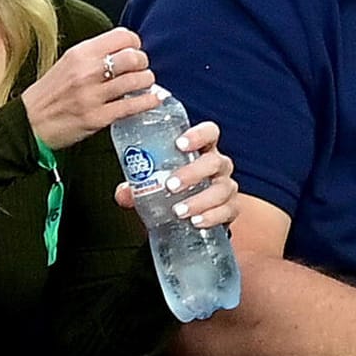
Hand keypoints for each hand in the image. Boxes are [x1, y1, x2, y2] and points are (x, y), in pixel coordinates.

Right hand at [21, 28, 157, 149]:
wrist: (29, 122)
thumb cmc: (48, 95)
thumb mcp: (67, 64)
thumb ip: (93, 56)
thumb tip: (122, 53)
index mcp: (80, 53)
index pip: (121, 36)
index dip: (134, 43)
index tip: (135, 50)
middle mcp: (87, 71)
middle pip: (133, 57)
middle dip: (143, 62)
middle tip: (142, 69)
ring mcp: (92, 95)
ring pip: (136, 81)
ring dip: (147, 81)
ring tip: (146, 84)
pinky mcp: (97, 117)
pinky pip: (131, 106)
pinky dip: (147, 102)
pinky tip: (152, 100)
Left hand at [114, 120, 240, 228]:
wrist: (196, 213)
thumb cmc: (176, 187)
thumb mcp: (156, 182)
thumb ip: (138, 185)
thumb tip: (124, 192)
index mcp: (201, 150)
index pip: (209, 132)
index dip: (198, 135)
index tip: (179, 144)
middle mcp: (218, 165)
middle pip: (214, 162)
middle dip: (192, 173)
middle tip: (170, 185)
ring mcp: (226, 186)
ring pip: (222, 189)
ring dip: (199, 200)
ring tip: (178, 211)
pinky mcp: (231, 208)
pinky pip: (228, 211)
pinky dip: (212, 217)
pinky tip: (196, 222)